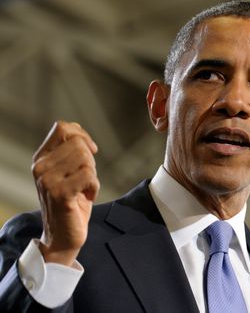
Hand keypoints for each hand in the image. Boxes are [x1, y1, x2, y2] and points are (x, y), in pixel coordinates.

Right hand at [31, 121, 99, 266]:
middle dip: (90, 161)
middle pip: (78, 144)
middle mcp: (41, 167)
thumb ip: (72, 151)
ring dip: (93, 174)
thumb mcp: (69, 172)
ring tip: (84, 188)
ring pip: (85, 158)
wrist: (61, 236)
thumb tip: (82, 135)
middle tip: (86, 179)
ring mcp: (48, 180)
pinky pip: (88, 175)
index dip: (82, 135)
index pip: (62, 128)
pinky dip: (95, 186)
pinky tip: (88, 196)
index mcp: (41, 158)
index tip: (91, 150)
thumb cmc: (71, 201)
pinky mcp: (60, 193)